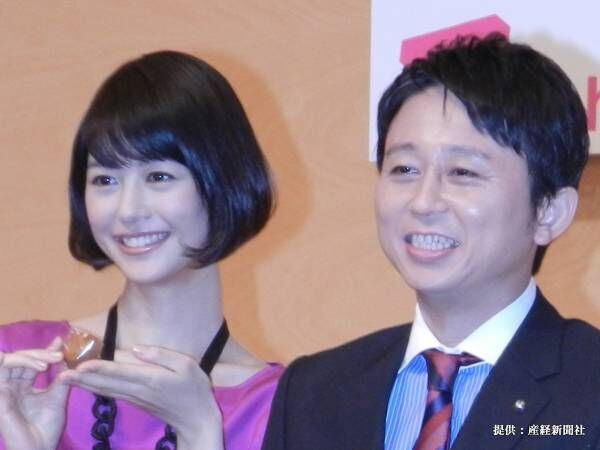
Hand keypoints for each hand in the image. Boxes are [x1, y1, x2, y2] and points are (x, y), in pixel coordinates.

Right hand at [0, 337, 69, 449]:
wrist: (38, 448)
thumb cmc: (46, 426)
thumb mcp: (57, 396)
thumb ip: (60, 377)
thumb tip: (64, 357)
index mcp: (23, 386)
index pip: (32, 362)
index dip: (45, 350)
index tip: (61, 341)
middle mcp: (12, 386)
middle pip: (21, 358)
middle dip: (41, 352)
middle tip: (59, 353)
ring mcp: (4, 389)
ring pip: (10, 360)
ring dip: (31, 356)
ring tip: (48, 362)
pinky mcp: (0, 394)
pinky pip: (2, 369)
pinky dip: (20, 362)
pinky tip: (38, 366)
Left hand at [60, 346, 223, 449]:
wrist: (196, 419)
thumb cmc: (195, 389)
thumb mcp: (187, 365)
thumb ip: (161, 355)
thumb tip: (136, 349)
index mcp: (150, 379)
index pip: (119, 372)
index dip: (99, 368)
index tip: (80, 365)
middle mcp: (138, 390)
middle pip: (105, 383)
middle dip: (82, 377)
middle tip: (60, 372)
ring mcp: (135, 398)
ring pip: (105, 389)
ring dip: (85, 383)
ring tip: (66, 377)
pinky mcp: (135, 402)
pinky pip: (111, 393)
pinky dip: (96, 387)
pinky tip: (86, 382)